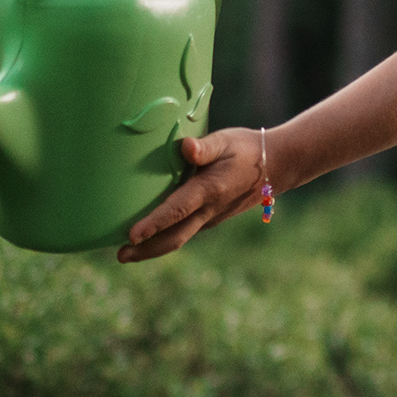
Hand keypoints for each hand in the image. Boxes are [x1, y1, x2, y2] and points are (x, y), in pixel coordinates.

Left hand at [118, 128, 265, 261]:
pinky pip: (184, 233)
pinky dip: (164, 238)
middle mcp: (209, 210)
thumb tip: (185, 147)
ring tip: (126, 253)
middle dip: (146, 249)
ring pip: (178, 238)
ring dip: (152, 248)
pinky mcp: (210, 218)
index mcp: (209, 191)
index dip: (153, 224)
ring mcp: (210, 218)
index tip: (132, 235)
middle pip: (174, 238)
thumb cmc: (245, 149)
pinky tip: (149, 238)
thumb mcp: (226, 141)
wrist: (276, 167)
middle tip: (120, 255)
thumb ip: (205, 147)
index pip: (176, 210)